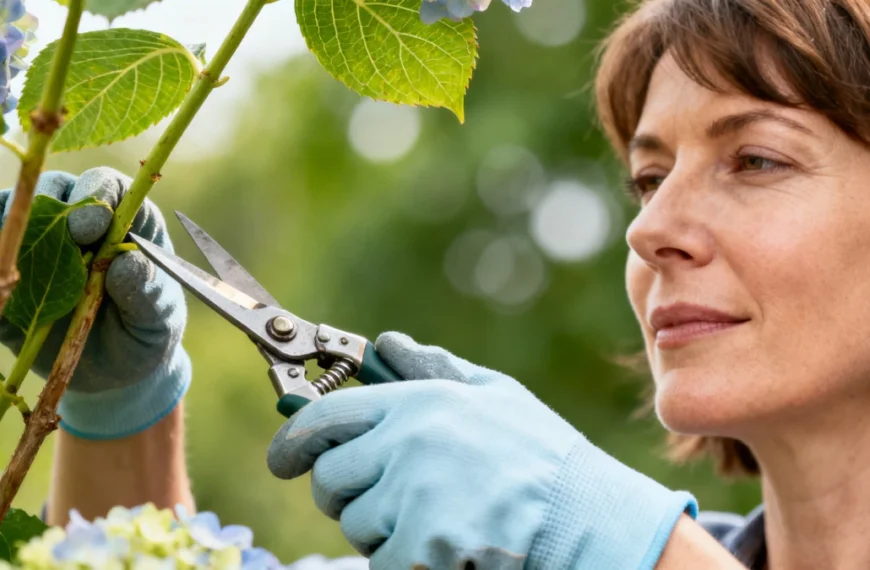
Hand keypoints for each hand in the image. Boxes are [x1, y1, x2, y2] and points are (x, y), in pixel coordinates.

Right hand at [0, 167, 189, 439]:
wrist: (115, 373)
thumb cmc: (146, 336)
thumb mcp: (158, 320)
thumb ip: (148, 291)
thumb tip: (125, 262)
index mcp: (128, 225)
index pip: (110, 188)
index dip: (98, 196)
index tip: (92, 225)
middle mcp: (83, 224)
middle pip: (56, 188)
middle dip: (52, 206)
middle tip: (58, 239)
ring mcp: (44, 244)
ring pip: (17, 211)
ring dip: (13, 223)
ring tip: (19, 260)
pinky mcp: (13, 269)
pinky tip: (3, 277)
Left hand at [267, 332, 697, 569]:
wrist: (588, 518)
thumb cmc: (540, 455)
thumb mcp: (493, 395)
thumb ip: (432, 368)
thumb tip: (386, 344)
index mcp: (418, 403)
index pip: (324, 419)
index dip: (292, 443)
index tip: (282, 461)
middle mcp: (407, 445)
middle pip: (331, 479)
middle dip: (345, 494)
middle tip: (382, 498)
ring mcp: (414, 498)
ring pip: (356, 525)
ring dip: (382, 529)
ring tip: (436, 517)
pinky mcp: (424, 548)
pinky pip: (382, 562)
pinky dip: (403, 561)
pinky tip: (446, 545)